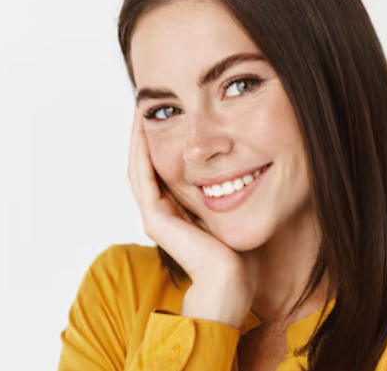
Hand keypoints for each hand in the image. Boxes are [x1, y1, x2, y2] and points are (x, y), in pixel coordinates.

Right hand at [128, 108, 257, 326]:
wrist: (232, 281)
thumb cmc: (242, 254)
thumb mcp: (236, 210)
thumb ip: (231, 191)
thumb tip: (246, 164)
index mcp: (180, 211)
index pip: (166, 168)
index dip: (165, 141)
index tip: (171, 113)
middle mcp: (164, 213)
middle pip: (148, 165)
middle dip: (148, 135)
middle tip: (146, 104)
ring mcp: (156, 216)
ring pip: (140, 168)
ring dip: (140, 138)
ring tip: (141, 109)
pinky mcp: (155, 220)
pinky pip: (143, 178)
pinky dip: (142, 152)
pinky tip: (143, 129)